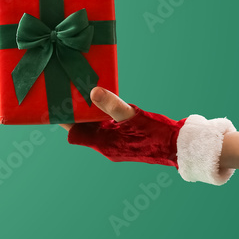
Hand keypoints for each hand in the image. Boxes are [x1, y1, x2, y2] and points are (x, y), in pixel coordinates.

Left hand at [65, 86, 235, 184]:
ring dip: (89, 112)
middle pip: (82, 128)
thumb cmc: (157, 134)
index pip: (73, 133)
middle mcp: (106, 146)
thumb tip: (93, 91)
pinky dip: (102, 114)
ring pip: (94, 126)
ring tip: (82, 91)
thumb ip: (112, 105)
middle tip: (69, 91)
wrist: (181, 148)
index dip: (64, 118)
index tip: (58, 102)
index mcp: (103, 143)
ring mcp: (115, 144)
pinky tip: (104, 100)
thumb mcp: (132, 117)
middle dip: (75, 112)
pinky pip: (107, 126)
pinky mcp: (124, 140)